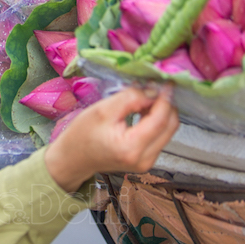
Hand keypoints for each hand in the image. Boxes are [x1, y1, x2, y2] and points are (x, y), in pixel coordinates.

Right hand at [44, 84, 178, 192]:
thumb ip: (131, 98)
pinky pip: (160, 136)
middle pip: (171, 126)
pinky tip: (143, 110)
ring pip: (168, 130)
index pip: (161, 119)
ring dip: (161, 111)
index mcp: (131, 147)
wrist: (73, 159)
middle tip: (154, 87)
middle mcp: (144, 159)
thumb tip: (154, 90)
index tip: (165, 82)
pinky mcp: (146, 160)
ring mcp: (147, 162)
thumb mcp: (103, 110)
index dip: (165, 98)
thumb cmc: (83, 133)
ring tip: (145, 97)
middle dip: (166, 104)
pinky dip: (156, 120)